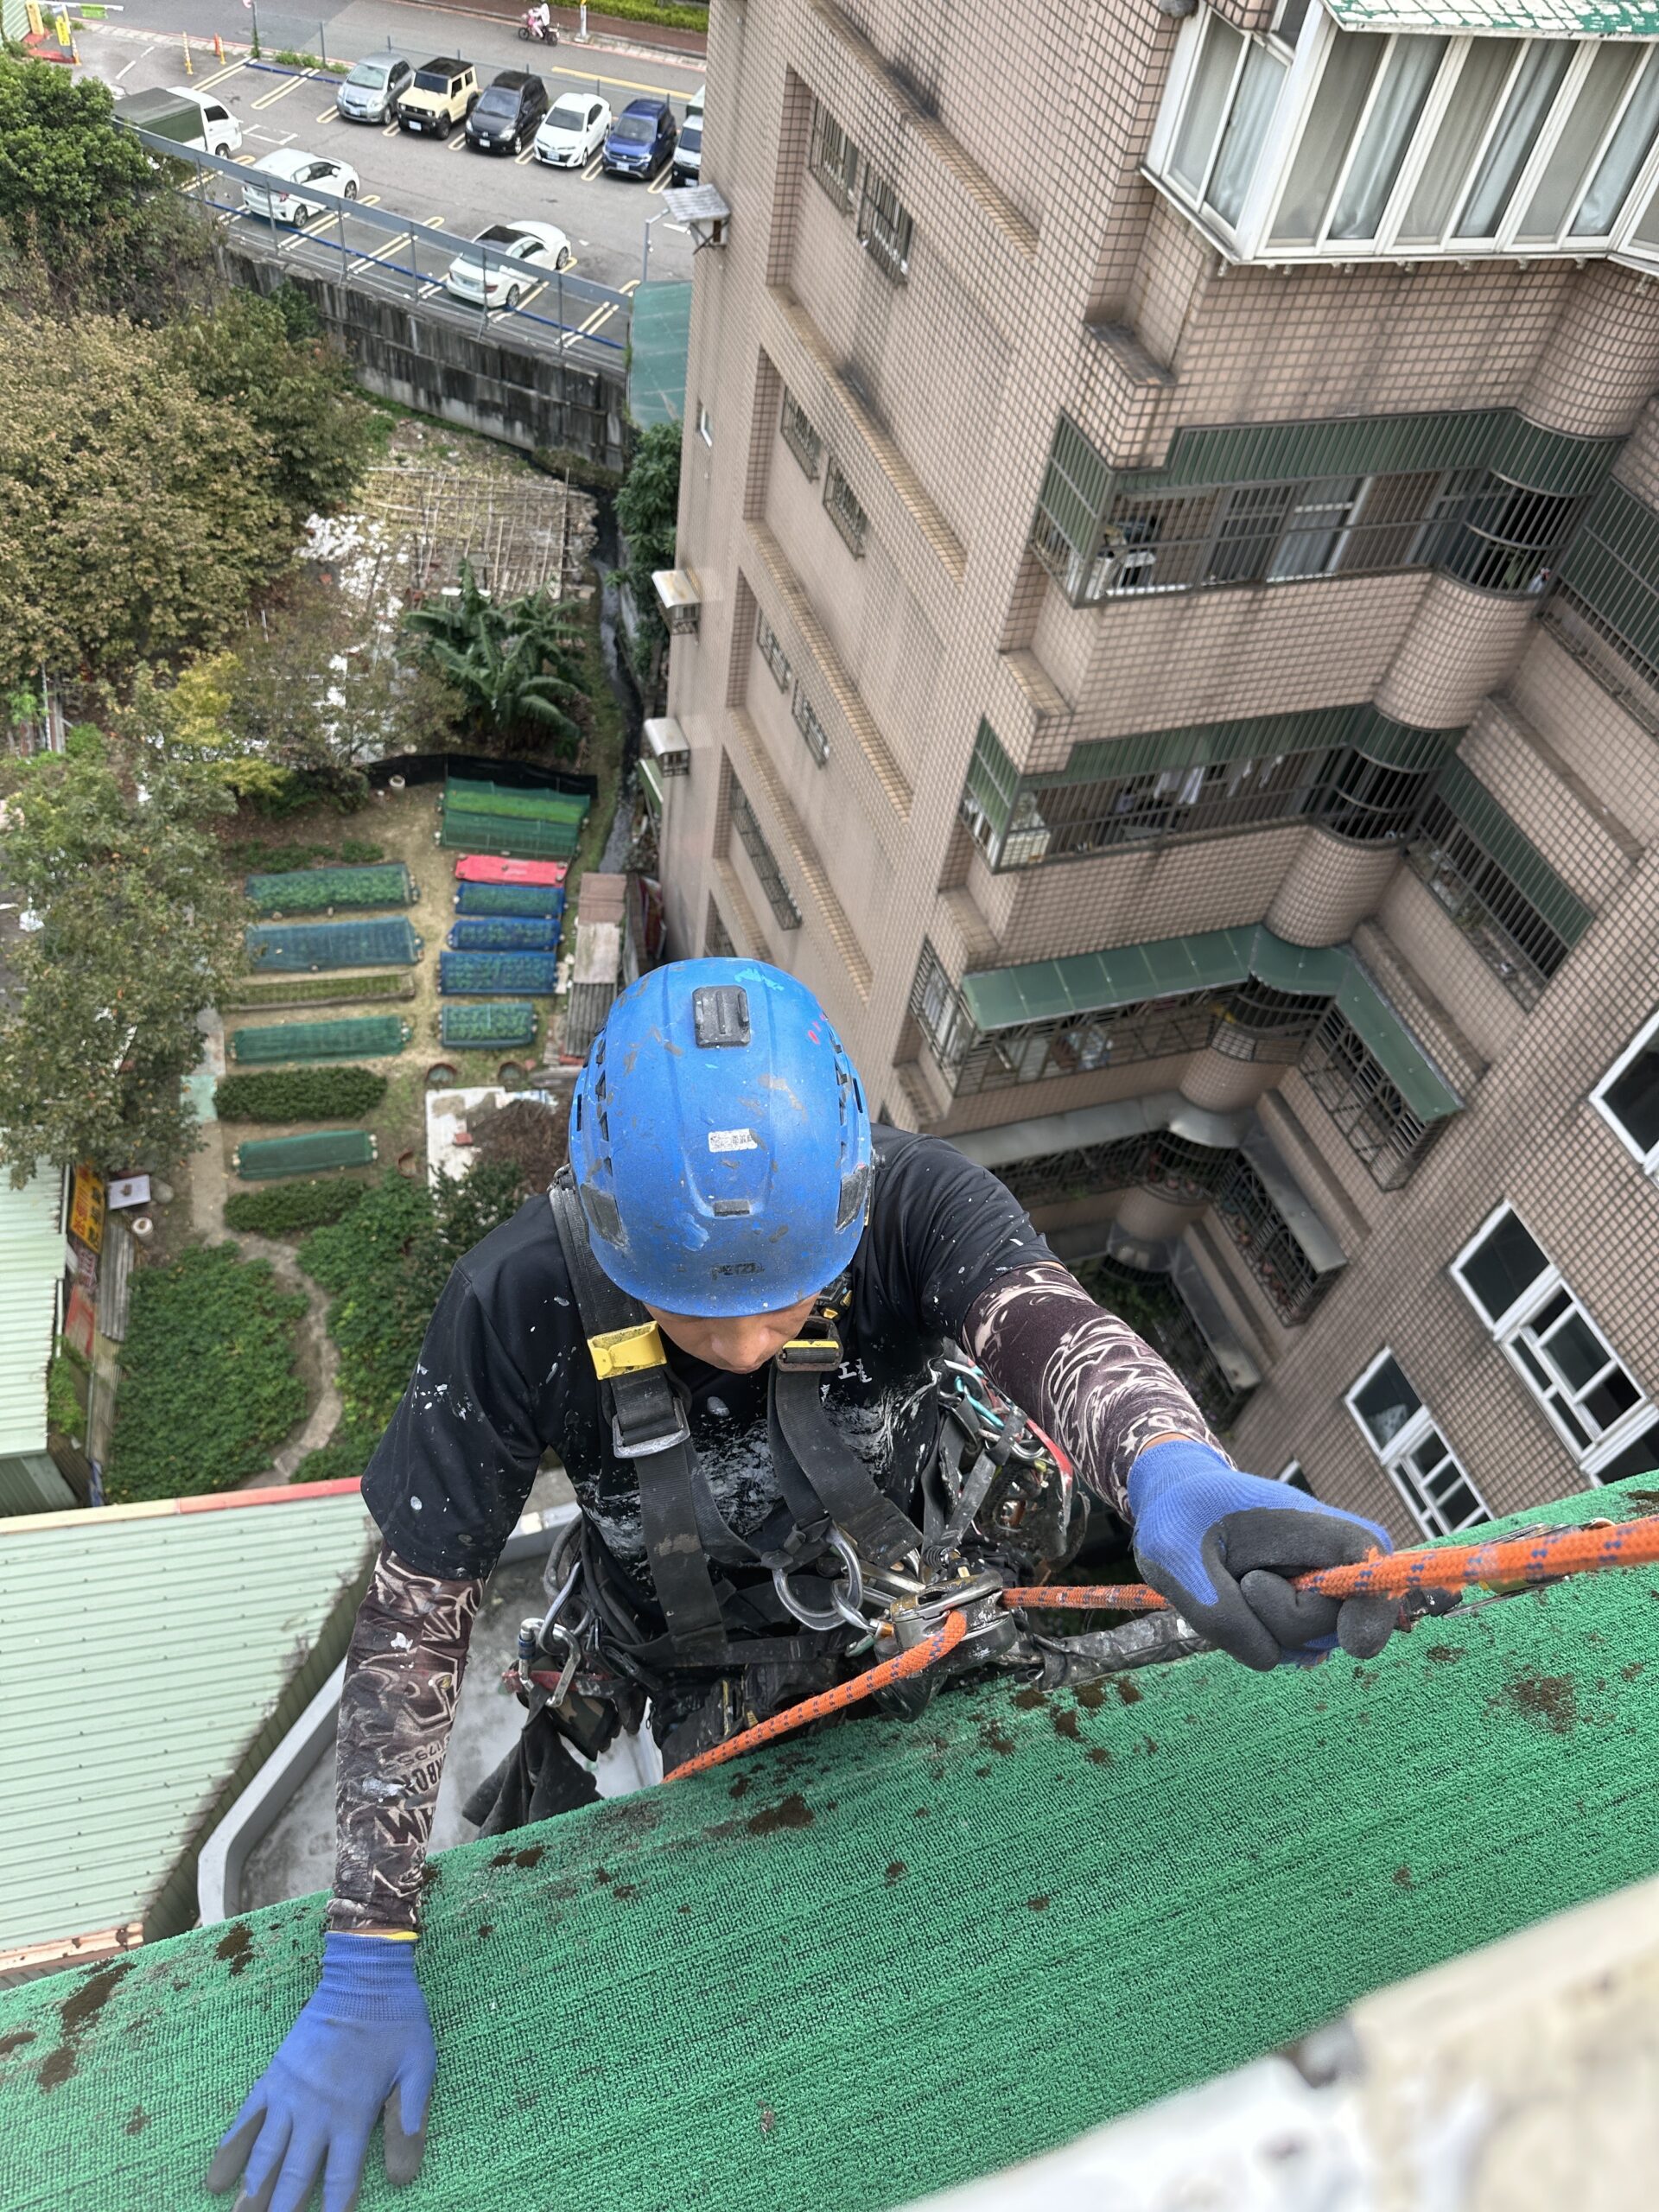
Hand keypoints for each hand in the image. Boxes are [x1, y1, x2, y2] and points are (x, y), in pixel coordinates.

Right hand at [205, 1931, 434, 2211]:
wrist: (364, 1974)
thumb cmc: (397, 2021)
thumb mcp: (418, 2070)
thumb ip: (409, 2123)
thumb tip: (404, 2180)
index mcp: (352, 2114)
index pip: (340, 2181)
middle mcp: (315, 2111)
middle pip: (294, 2176)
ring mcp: (289, 2095)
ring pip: (264, 2155)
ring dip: (250, 2193)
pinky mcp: (273, 2076)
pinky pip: (246, 2119)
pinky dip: (229, 2150)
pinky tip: (215, 2179)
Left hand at [1129, 1437, 1395, 1671]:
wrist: (1177, 1503)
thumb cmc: (1181, 1517)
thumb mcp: (1180, 1560)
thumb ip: (1225, 1616)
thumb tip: (1270, 1659)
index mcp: (1316, 1527)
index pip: (1372, 1566)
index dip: (1375, 1605)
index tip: (1355, 1642)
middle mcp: (1328, 1564)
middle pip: (1327, 1626)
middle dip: (1278, 1618)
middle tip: (1241, 1576)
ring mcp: (1315, 1596)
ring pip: (1299, 1644)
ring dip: (1255, 1625)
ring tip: (1232, 1580)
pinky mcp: (1296, 1617)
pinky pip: (1277, 1649)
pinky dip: (1248, 1633)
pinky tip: (1233, 1599)